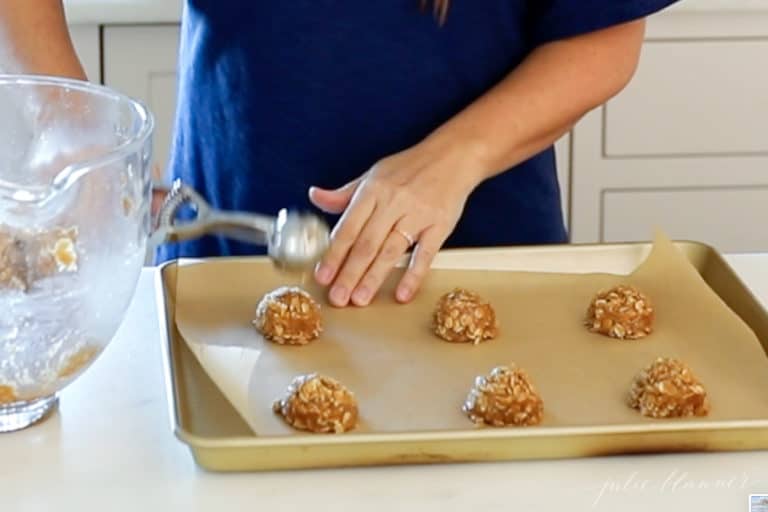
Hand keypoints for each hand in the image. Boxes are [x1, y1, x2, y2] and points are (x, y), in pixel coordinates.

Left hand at [309, 139, 482, 306]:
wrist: (453, 156)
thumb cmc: (411, 168)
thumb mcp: (374, 175)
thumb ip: (345, 194)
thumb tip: (315, 196)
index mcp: (373, 191)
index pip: (348, 228)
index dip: (333, 255)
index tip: (322, 277)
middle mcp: (393, 202)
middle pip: (366, 244)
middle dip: (349, 274)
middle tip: (338, 298)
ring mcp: (417, 215)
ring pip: (391, 251)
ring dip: (374, 278)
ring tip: (360, 299)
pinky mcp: (440, 225)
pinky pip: (425, 254)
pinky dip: (413, 275)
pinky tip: (402, 294)